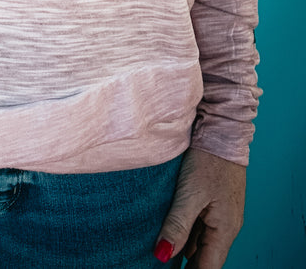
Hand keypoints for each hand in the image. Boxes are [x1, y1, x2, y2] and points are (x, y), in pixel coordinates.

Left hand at [154, 147, 245, 267]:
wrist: (221, 130)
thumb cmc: (208, 160)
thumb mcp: (190, 193)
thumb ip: (177, 225)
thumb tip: (162, 255)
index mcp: (224, 230)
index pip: (208, 267)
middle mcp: (226, 226)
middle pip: (205, 257)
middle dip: (185, 264)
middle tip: (159, 264)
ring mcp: (221, 214)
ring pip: (200, 241)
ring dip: (183, 248)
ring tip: (160, 252)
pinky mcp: (214, 202)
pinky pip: (200, 225)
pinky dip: (186, 232)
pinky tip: (169, 232)